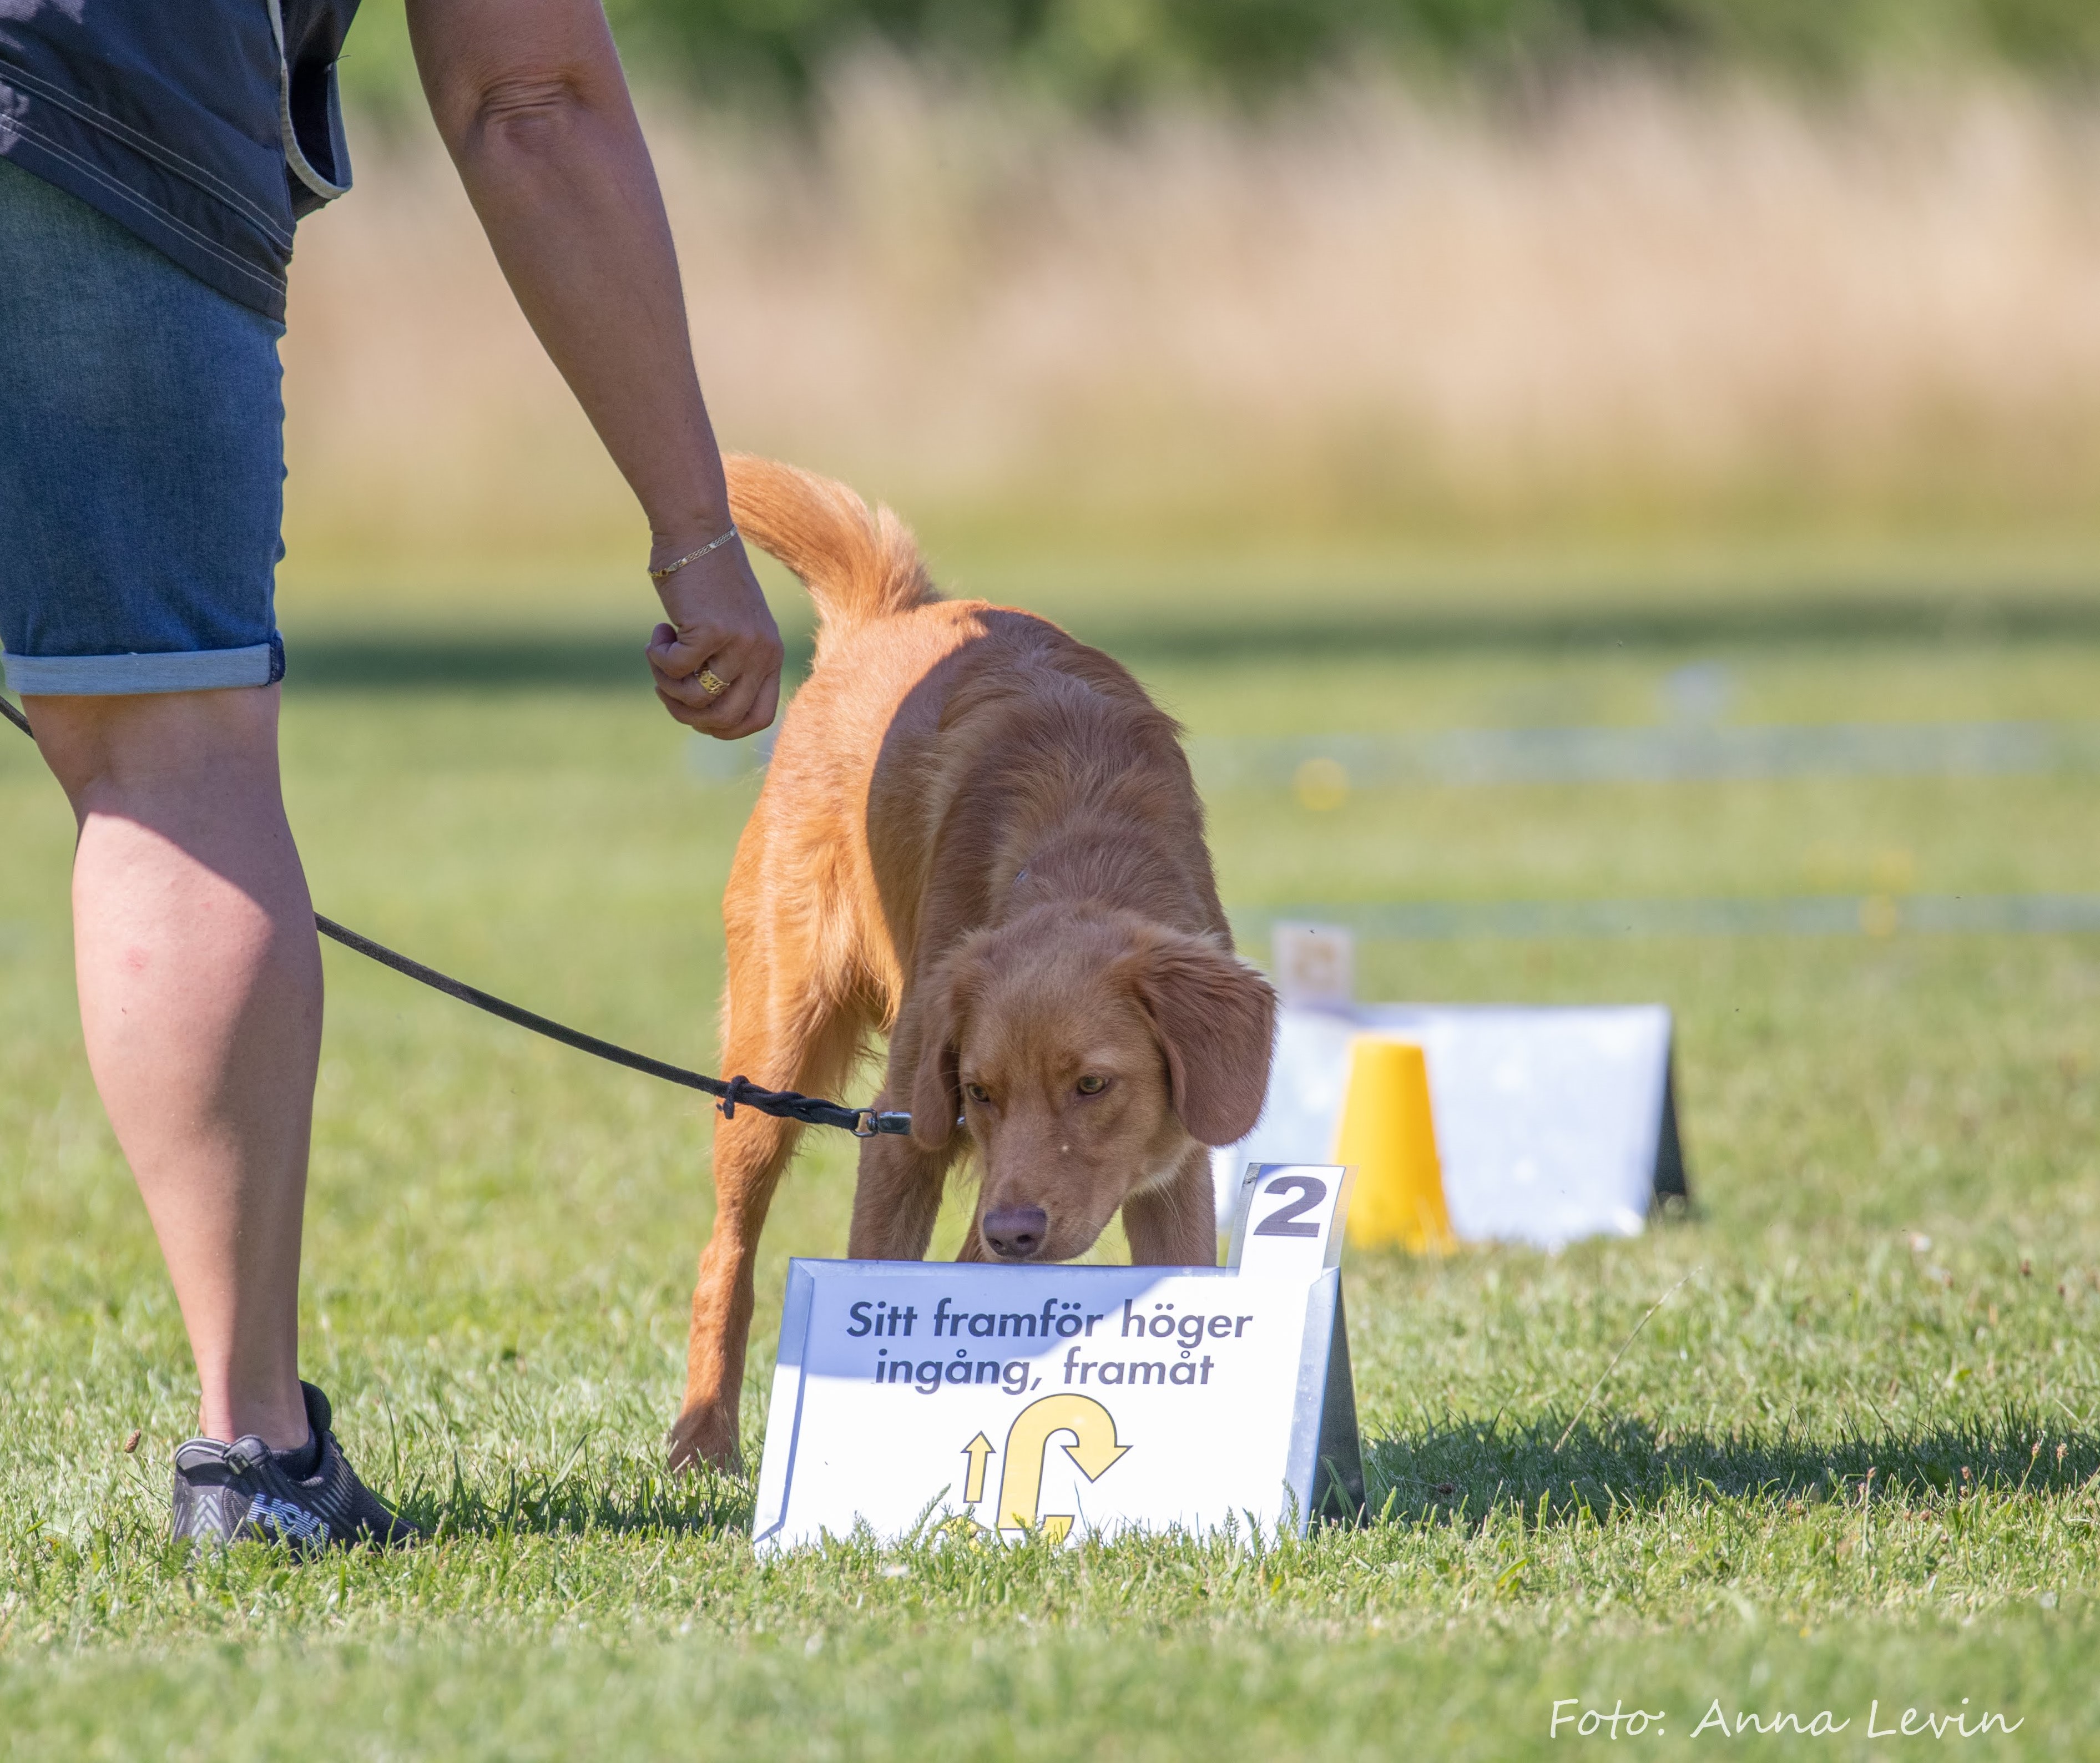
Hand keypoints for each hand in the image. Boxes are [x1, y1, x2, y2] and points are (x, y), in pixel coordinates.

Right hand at [646, 536, 782, 738]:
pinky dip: (657, 657)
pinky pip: (675, 669)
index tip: (695, 712)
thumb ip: (727, 667)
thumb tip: (702, 715)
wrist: (696, 532)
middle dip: (685, 713)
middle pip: (725, 718)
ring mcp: (741, 642)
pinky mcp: (712, 630)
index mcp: (772, 655)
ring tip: (660, 654)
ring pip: (697, 698)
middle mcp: (763, 652)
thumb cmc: (706, 581)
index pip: (760, 719)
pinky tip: (659, 632)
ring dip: (666, 684)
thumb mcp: (730, 628)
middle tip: (665, 686)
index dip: (724, 728)